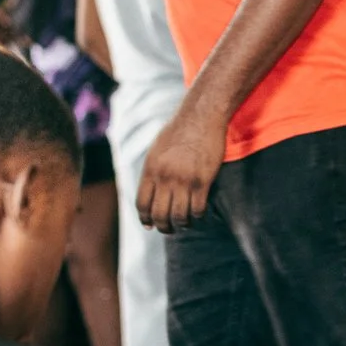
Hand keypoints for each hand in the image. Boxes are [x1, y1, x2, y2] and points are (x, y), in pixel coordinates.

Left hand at [135, 100, 226, 232]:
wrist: (201, 116)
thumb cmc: (179, 131)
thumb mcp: (157, 150)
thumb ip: (152, 171)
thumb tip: (150, 192)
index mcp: (150, 170)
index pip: (142, 204)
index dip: (145, 219)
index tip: (150, 226)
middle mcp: (165, 177)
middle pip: (159, 215)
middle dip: (163, 227)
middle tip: (168, 229)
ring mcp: (184, 180)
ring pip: (179, 216)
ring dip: (182, 224)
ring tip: (185, 223)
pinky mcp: (203, 181)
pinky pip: (198, 208)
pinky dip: (197, 215)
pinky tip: (198, 213)